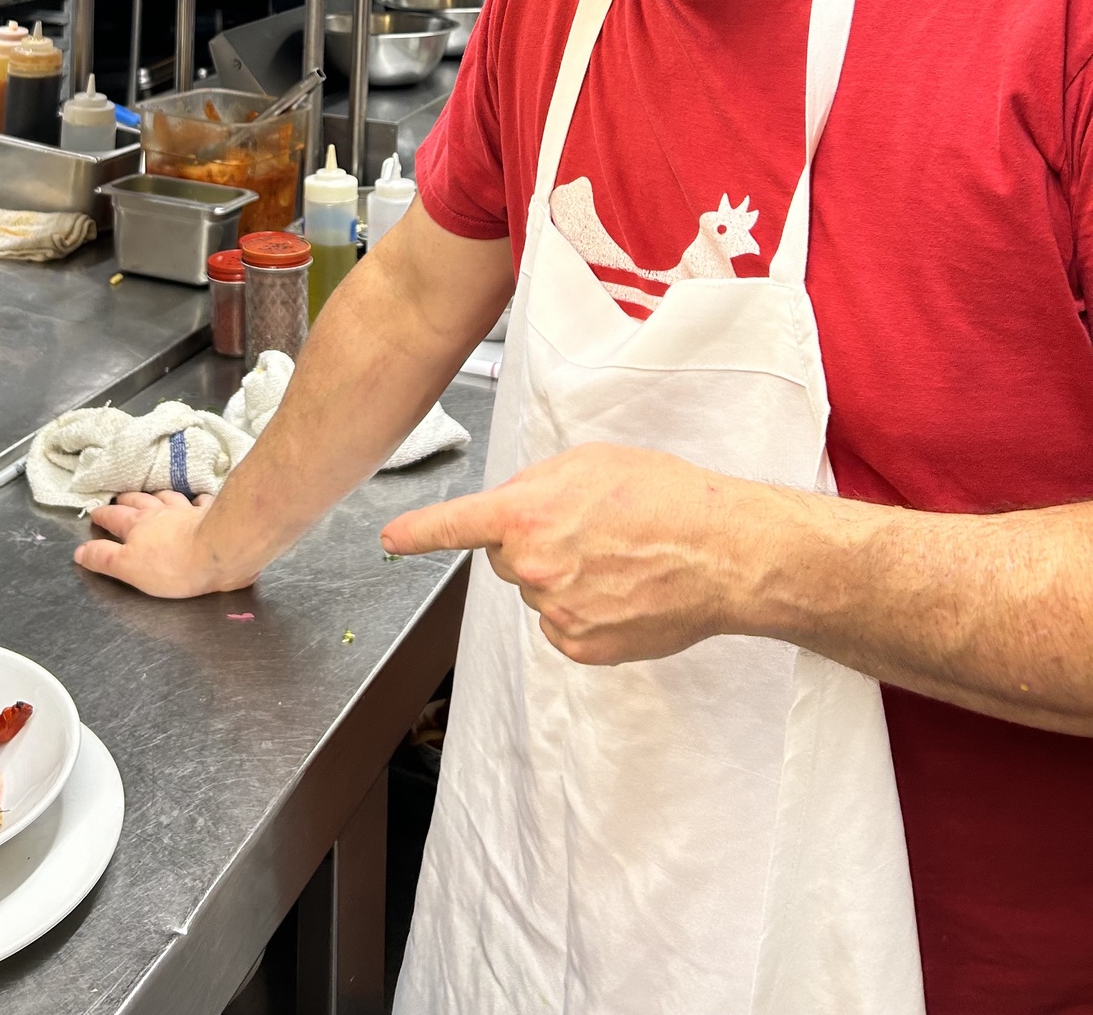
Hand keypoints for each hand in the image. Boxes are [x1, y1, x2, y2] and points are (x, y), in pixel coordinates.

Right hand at [74, 490, 252, 597]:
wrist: (219, 550)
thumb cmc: (171, 565)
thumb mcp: (128, 567)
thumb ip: (104, 558)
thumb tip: (78, 551)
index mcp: (138, 526)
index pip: (115, 518)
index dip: (103, 516)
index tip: (95, 513)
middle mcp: (160, 513)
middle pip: (140, 501)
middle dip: (127, 500)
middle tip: (119, 498)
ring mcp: (187, 511)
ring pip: (168, 497)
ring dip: (158, 496)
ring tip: (153, 495)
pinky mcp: (211, 514)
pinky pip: (201, 502)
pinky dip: (197, 500)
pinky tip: (198, 499)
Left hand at [380, 442, 781, 663]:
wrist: (721, 552)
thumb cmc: (664, 497)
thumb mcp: (590, 463)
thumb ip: (537, 485)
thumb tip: (514, 509)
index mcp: (528, 513)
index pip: (456, 524)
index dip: (417, 533)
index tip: (389, 539)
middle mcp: (533, 566)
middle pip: (507, 558)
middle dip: (533, 543)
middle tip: (588, 529)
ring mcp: (556, 611)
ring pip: (538, 593)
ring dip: (564, 577)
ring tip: (618, 559)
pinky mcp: (582, 646)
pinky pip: (562, 626)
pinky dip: (585, 611)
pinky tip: (623, 591)